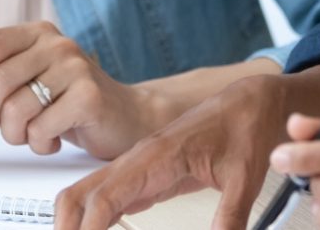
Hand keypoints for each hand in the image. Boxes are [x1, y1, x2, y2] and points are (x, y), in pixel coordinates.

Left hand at [0, 21, 158, 158]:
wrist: (127, 116)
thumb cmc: (72, 102)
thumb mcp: (33, 79)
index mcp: (38, 34)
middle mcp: (57, 45)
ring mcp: (75, 68)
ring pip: (16, 108)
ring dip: (14, 135)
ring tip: (29, 136)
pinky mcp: (89, 97)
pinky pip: (40, 128)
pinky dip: (38, 144)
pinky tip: (51, 140)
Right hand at [55, 72, 295, 229]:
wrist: (251, 102)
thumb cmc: (244, 126)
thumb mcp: (245, 177)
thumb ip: (230, 216)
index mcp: (157, 156)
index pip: (106, 197)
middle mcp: (139, 160)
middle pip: (81, 195)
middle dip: (67, 227)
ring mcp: (139, 167)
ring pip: (89, 195)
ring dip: (76, 223)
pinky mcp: (147, 176)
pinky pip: (109, 198)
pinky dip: (95, 220)